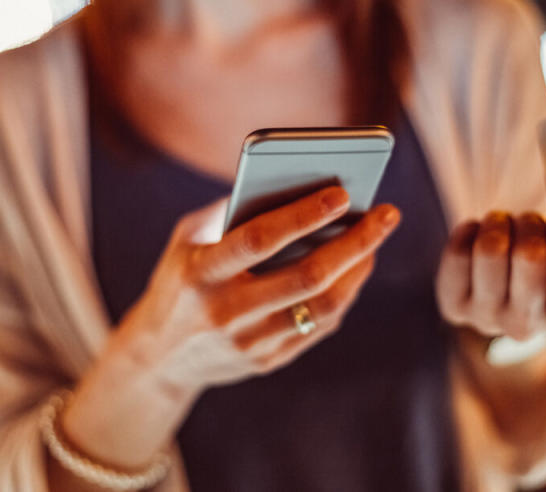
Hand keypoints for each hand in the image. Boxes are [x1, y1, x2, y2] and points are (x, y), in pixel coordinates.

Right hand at [61, 187, 399, 470]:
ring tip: (375, 241)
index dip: (303, 215)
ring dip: (357, 270)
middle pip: (306, 277)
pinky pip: (318, 327)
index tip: (342, 192)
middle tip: (386, 214)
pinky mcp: (266, 361)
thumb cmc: (180, 279)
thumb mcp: (188, 240)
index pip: (259, 240)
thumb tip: (296, 183)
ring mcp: (248, 343)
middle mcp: (225, 312)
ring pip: (320, 307)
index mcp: (200, 273)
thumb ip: (232, 211)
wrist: (158, 357)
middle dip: (354, 242)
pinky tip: (356, 269)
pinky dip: (343, 295)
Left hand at [435, 212, 545, 341]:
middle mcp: (524, 326)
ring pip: (491, 249)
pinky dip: (471, 229)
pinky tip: (480, 232)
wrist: (508, 297)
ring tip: (506, 224)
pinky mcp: (453, 303)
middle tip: (532, 220)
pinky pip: (458, 251)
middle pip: (531, 257)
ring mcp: (485, 318)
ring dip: (501, 223)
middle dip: (533, 224)